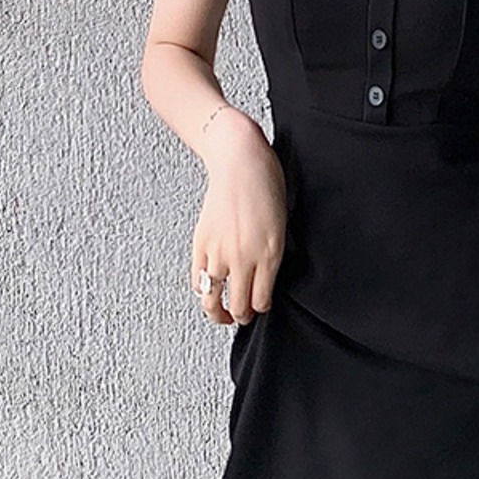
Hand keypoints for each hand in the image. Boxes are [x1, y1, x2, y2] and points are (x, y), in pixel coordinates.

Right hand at [192, 113, 286, 325]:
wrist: (240, 160)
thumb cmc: (266, 185)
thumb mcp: (281, 225)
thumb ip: (272, 255)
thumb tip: (264, 280)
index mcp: (270, 254)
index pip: (262, 301)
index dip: (261, 309)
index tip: (260, 308)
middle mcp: (244, 257)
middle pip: (239, 305)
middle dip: (241, 317)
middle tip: (242, 317)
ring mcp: (220, 252)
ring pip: (213, 299)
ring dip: (218, 313)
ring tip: (222, 315)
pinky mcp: (200, 242)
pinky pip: (197, 279)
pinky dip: (202, 290)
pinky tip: (207, 289)